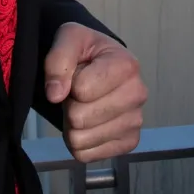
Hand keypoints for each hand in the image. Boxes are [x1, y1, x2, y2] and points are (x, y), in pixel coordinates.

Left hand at [43, 22, 146, 162]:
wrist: (99, 66)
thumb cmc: (86, 52)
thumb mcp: (69, 38)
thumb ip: (58, 59)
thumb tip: (55, 94)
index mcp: (127, 65)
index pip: (81, 89)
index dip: (68, 82)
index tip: (76, 74)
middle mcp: (138, 94)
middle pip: (80, 118)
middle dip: (70, 106)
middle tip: (77, 94)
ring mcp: (135, 121)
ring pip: (81, 139)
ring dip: (72, 126)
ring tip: (82, 107)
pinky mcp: (129, 142)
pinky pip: (86, 155)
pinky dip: (79, 143)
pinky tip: (88, 124)